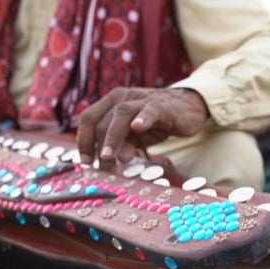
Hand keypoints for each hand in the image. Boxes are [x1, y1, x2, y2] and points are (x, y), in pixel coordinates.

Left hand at [76, 87, 207, 168]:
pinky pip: (150, 110)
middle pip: (102, 120)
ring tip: (108, 157)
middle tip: (104, 169)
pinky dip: (142, 118)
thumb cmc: (156, 122)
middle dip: (99, 147)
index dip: (84, 140)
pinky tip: (138, 127)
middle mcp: (122, 97)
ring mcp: (141, 100)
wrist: (186, 109)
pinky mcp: (161, 106)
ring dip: (112, 137)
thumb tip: (113, 160)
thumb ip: (123, 145)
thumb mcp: (135, 137)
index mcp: (111, 103)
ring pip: (121, 114)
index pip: (89, 119)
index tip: (86, 162)